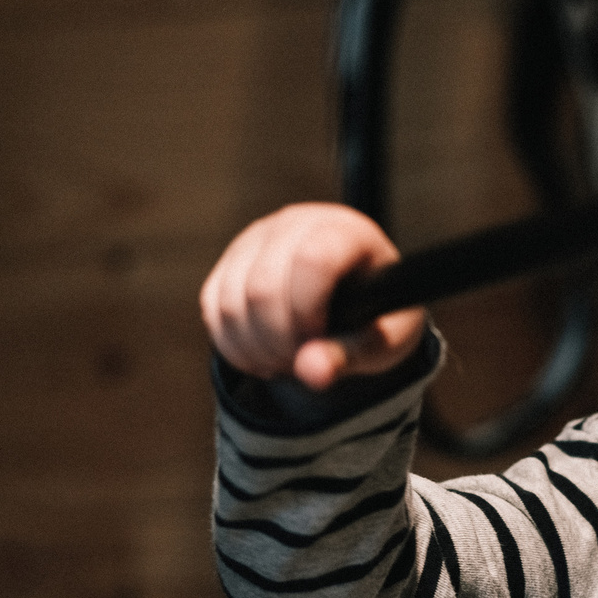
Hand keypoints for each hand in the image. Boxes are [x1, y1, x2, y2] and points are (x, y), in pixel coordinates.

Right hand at [201, 203, 427, 390]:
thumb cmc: (377, 315)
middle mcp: (294, 224)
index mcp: (344, 231)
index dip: (309, 311)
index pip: (312, 260)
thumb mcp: (384, 339)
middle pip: (263, 288)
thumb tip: (312, 372)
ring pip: (231, 303)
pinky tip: (266, 354)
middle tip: (304, 361)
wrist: (354, 296)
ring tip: (288, 360)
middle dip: (280, 341)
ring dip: (256, 349)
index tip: (321, 339)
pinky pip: (213, 309)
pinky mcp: (229, 262)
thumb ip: (353, 354)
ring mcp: (255, 239)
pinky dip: (235, 346)